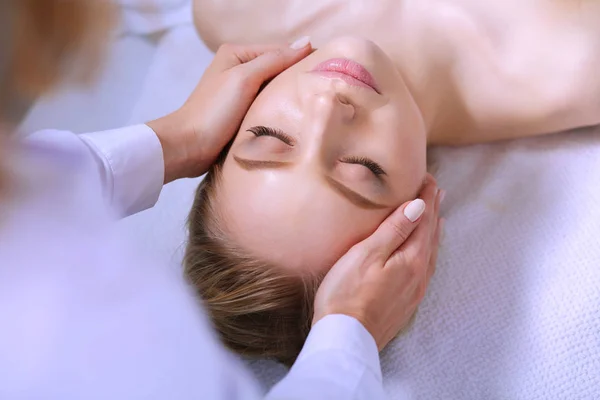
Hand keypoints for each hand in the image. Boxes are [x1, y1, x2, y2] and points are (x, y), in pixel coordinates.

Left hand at [148, 38, 312, 182]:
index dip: (300, 61)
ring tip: (311, 106)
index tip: (326, 73)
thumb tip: (306, 43)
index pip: (278, 51)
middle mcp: (237, 70)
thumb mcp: (244, 79)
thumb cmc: (214, 111)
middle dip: (295, 81)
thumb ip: (274, 60)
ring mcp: (238, 93)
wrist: (188, 147)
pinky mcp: (240, 114)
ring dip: (287, 99)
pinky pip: (265, 107)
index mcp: (236, 54)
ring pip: (272, 91)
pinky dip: (277, 112)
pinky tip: (291, 119)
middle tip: (321, 92)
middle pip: (276, 71)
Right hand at [313, 175, 442, 349]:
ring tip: (435, 217)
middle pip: (430, 235)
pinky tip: (421, 255)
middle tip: (436, 191)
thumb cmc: (347, 293)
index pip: (423, 219)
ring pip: (430, 253)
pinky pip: (424, 269)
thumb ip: (394, 230)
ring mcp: (413, 291)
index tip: (428, 178)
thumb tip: (420, 206)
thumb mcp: (367, 254)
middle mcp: (419, 274)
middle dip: (433, 211)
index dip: (426, 197)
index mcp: (411, 259)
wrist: (345, 338)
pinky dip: (427, 252)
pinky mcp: (405, 303)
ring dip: (432, 232)